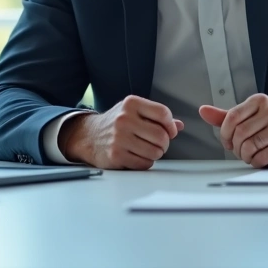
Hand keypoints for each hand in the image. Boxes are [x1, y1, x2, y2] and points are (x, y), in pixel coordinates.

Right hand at [58, 95, 183, 169]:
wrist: (89, 136)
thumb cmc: (116, 123)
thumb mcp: (133, 111)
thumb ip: (156, 117)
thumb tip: (179, 125)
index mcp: (131, 103)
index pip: (163, 113)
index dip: (171, 126)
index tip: (170, 131)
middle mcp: (124, 119)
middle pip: (161, 135)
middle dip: (164, 143)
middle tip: (159, 144)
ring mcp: (119, 138)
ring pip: (155, 152)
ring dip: (156, 154)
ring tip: (147, 149)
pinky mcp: (116, 155)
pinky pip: (144, 163)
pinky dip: (145, 162)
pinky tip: (137, 156)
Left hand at [198, 94, 267, 167]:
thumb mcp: (248, 119)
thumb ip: (225, 116)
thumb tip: (203, 110)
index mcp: (259, 101)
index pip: (232, 117)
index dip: (225, 134)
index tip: (228, 141)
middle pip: (239, 133)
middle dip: (236, 147)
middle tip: (242, 151)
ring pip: (249, 146)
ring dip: (246, 156)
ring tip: (252, 155)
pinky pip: (260, 158)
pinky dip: (256, 162)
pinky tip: (262, 159)